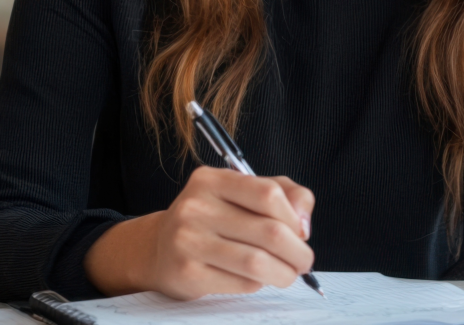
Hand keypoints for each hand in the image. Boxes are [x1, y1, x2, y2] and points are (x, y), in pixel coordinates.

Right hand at [84, 166, 315, 298]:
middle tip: (304, 259)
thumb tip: (304, 222)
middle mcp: (197, 206)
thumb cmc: (211, 218)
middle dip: (297, 251)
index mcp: (212, 179)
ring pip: (256, 262)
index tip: (302, 230)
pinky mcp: (187, 274)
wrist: (158, 248)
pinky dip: (259, 284)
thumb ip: (283, 194)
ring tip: (290, 274)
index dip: (293, 216)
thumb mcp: (241, 193)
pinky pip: (239, 283)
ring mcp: (188, 240)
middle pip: (267, 231)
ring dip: (283, 272)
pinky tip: (258, 278)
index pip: (267, 193)